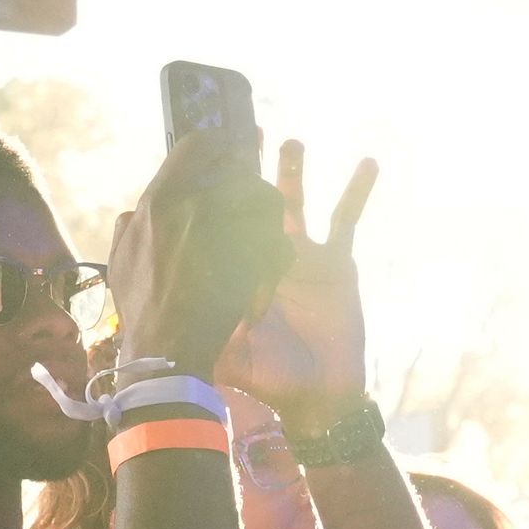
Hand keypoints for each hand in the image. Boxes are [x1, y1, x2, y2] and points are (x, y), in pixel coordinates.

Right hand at [102, 125, 286, 375]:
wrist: (168, 350)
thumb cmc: (140, 308)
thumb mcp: (118, 259)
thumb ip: (128, 226)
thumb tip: (136, 210)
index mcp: (160, 200)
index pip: (196, 145)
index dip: (217, 149)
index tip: (225, 160)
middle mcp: (196, 206)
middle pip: (241, 170)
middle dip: (249, 188)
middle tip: (249, 207)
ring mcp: (229, 232)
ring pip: (267, 198)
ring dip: (267, 219)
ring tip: (261, 242)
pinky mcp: (255, 260)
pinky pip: (279, 237)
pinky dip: (276, 253)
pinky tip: (266, 271)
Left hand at [215, 140, 379, 437]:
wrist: (314, 399)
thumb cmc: (266, 377)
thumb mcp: (219, 346)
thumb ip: (195, 320)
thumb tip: (159, 288)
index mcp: (230, 271)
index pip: (213, 218)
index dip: (210, 185)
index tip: (203, 152)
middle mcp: (262, 257)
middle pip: (250, 200)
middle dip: (246, 165)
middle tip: (243, 129)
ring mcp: (301, 257)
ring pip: (293, 201)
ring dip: (292, 171)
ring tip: (290, 141)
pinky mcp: (337, 265)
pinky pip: (346, 221)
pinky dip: (357, 191)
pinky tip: (369, 164)